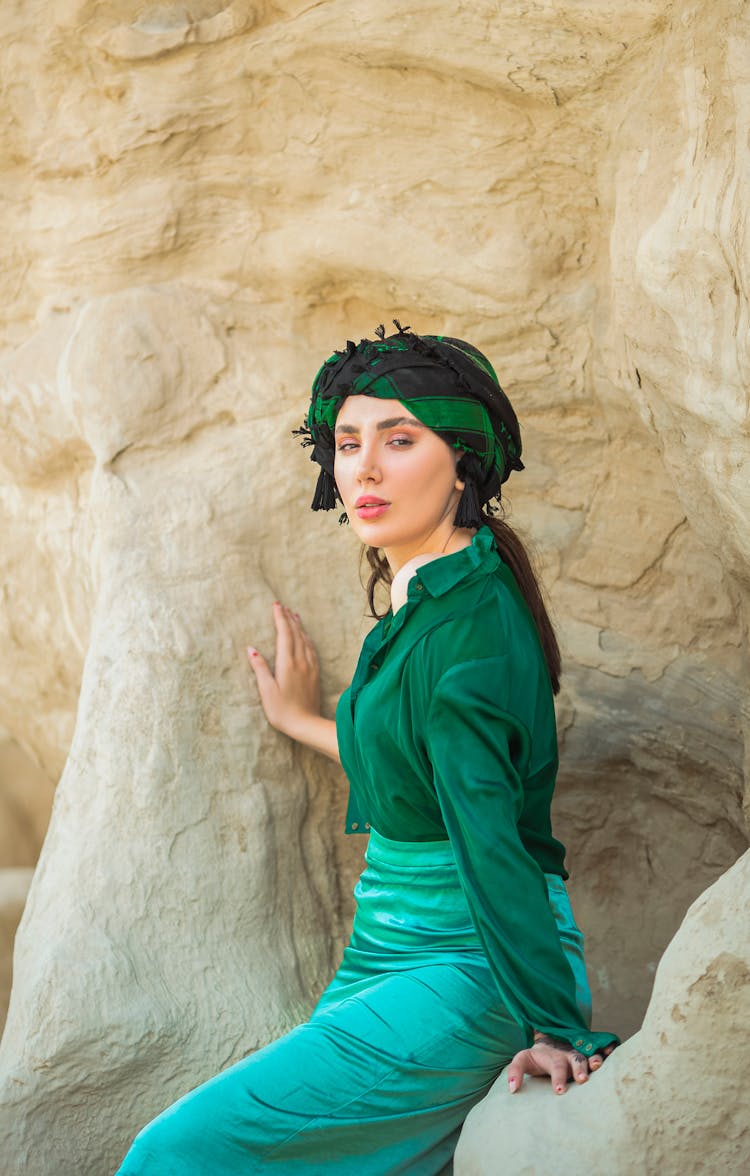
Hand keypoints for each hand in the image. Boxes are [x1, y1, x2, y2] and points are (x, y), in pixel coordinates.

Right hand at [247, 602, 320, 738]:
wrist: (307, 724)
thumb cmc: (282, 711)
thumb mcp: (266, 691)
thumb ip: (260, 668)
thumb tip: (251, 649)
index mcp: (287, 663)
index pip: (284, 634)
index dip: (280, 618)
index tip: (276, 605)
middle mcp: (301, 661)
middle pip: (296, 634)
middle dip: (288, 618)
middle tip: (283, 606)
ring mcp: (310, 667)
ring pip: (305, 640)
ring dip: (299, 626)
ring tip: (294, 615)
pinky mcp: (315, 674)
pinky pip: (312, 649)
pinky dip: (307, 638)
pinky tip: (306, 637)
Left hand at [506, 1034, 616, 1095]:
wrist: (550, 1040)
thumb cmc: (536, 1057)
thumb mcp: (522, 1060)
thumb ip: (515, 1072)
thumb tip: (512, 1089)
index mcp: (553, 1058)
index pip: (555, 1068)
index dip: (558, 1078)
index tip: (559, 1091)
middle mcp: (569, 1055)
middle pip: (576, 1060)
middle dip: (580, 1069)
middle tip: (582, 1079)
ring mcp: (582, 1053)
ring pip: (590, 1054)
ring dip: (595, 1059)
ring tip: (598, 1066)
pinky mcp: (591, 1052)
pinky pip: (602, 1048)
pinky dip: (608, 1048)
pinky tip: (613, 1051)